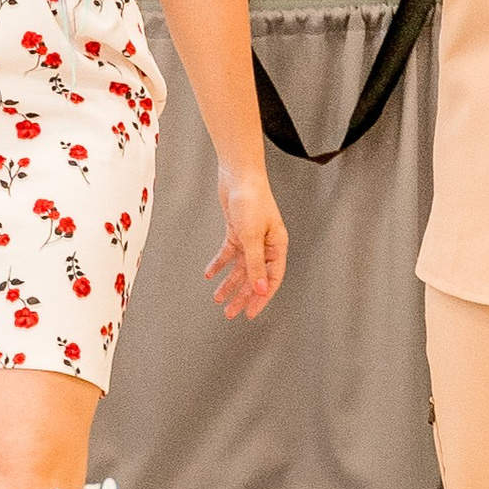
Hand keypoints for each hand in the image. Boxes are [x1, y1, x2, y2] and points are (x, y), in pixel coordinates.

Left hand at [205, 160, 286, 317]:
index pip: (272, 279)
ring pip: (240, 267)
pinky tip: (210, 274)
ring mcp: (251, 238)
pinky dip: (219, 264)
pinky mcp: (237, 231)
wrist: (238, 174)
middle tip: (230, 312)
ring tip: (218, 298)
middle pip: (254, 276)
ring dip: (229, 283)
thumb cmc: (252, 199)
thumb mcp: (252, 236)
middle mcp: (266, 244)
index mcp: (277, 246)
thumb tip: (260, 289)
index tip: (250, 313)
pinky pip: (229, 253)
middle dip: (242, 295)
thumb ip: (255, 264)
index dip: (261, 298)